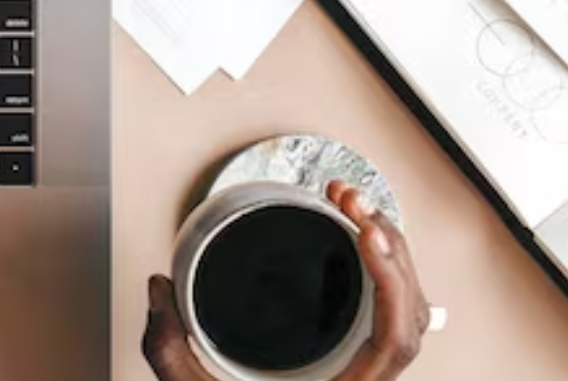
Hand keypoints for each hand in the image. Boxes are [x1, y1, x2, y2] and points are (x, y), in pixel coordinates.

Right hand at [143, 181, 431, 380]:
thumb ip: (169, 348)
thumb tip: (160, 290)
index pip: (392, 340)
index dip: (391, 282)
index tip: (368, 235)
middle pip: (408, 312)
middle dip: (388, 246)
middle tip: (352, 203)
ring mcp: (361, 368)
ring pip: (403, 307)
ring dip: (387, 250)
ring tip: (353, 205)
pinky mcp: (350, 353)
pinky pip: (383, 308)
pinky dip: (377, 266)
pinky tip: (356, 235)